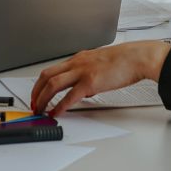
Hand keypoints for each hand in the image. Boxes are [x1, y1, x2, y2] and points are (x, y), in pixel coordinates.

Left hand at [30, 40, 170, 116]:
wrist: (137, 57)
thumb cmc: (124, 60)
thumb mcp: (99, 63)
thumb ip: (88, 74)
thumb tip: (82, 91)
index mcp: (78, 58)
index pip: (52, 70)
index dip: (41, 83)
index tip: (37, 93)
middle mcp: (77, 63)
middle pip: (46, 76)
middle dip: (36, 91)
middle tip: (33, 103)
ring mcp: (82, 72)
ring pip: (53, 84)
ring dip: (43, 98)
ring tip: (40, 109)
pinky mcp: (91, 82)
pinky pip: (70, 96)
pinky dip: (60, 106)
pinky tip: (56, 112)